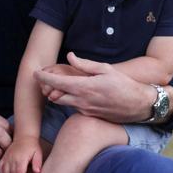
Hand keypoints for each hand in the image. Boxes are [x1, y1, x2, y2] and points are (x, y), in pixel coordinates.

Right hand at [0, 136, 42, 172]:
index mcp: (21, 158)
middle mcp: (12, 158)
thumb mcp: (38, 153)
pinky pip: (0, 167)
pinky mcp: (4, 157)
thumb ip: (37, 163)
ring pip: (5, 172)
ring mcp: (7, 158)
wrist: (24, 136)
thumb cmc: (33, 146)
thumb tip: (37, 172)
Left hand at [35, 52, 160, 123]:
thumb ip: (84, 64)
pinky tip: (73, 92)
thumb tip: (69, 56)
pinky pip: (73, 107)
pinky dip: (69, 99)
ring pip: (63, 102)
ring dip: (57, 94)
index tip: (35, 73)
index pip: (57, 82)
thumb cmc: (123, 84)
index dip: (43, 77)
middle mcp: (82, 101)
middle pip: (55, 95)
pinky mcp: (89, 115)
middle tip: (44, 79)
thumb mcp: (105, 69)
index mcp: (84, 87)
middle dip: (47, 87)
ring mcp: (85, 110)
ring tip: (56, 84)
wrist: (138, 105)